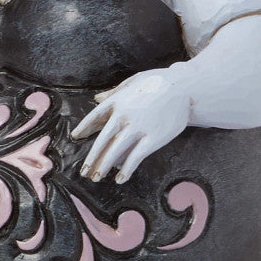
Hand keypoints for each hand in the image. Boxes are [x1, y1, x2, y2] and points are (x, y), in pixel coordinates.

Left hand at [71, 68, 190, 183]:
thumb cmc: (158, 82)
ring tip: (96, 178)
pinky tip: (119, 178)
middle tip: (83, 171)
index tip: (76, 137)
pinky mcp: (153, 139)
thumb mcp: (133, 82)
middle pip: (102, 140)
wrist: (184, 87)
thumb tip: (97, 99)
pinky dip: (126, 169)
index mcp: (117, 101)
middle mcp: (124, 116)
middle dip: (92, 158)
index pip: (95, 117)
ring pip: (116, 151)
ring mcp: (138, 128)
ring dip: (104, 167)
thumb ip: (114, 93)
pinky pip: (135, 157)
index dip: (84, 128)